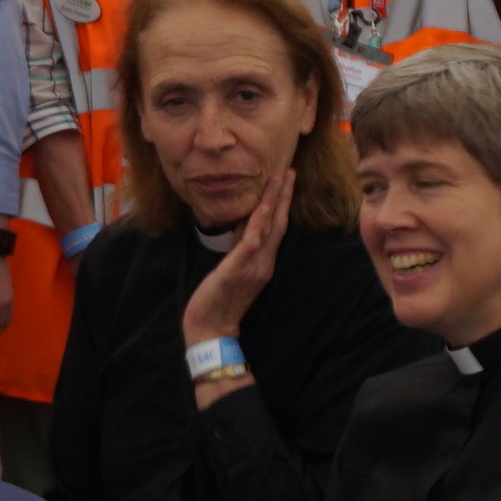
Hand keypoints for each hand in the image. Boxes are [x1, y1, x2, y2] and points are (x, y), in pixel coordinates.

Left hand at [181, 172, 293, 345]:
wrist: (211, 329)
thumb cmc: (220, 299)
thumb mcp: (233, 267)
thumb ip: (242, 246)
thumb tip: (246, 222)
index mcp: (263, 261)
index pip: (276, 227)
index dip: (282, 202)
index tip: (285, 180)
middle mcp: (263, 263)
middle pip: (279, 223)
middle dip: (284, 196)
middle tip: (289, 171)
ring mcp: (253, 267)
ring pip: (269, 228)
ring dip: (274, 202)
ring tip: (279, 179)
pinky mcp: (237, 270)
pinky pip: (250, 244)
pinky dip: (257, 225)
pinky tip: (261, 209)